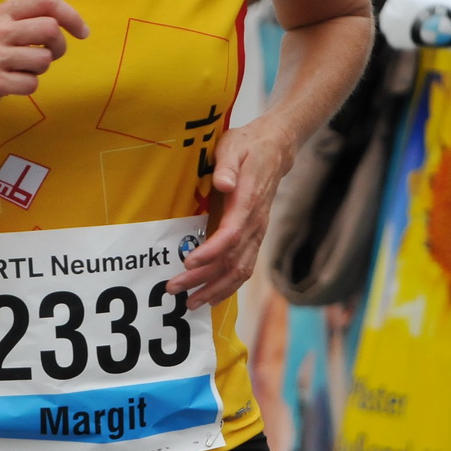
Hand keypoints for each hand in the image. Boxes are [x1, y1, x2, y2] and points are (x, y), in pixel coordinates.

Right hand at [0, 0, 89, 125]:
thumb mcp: (10, 22)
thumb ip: (37, 2)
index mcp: (5, 11)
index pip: (47, 1)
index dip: (72, 15)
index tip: (82, 32)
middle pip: (50, 29)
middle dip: (59, 46)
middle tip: (51, 55)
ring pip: (43, 60)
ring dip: (41, 69)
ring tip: (25, 69)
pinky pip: (31, 84)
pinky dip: (28, 86)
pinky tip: (13, 82)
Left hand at [167, 118, 295, 307]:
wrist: (275, 151)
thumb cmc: (248, 147)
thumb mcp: (233, 147)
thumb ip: (227, 166)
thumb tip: (224, 184)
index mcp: (248, 201)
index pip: (232, 234)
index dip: (211, 252)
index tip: (188, 262)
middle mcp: (256, 223)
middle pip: (232, 260)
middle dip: (204, 278)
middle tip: (175, 288)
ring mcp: (257, 232)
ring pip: (240, 270)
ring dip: (215, 289)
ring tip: (190, 303)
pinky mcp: (254, 237)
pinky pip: (244, 267)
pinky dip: (227, 286)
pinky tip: (210, 296)